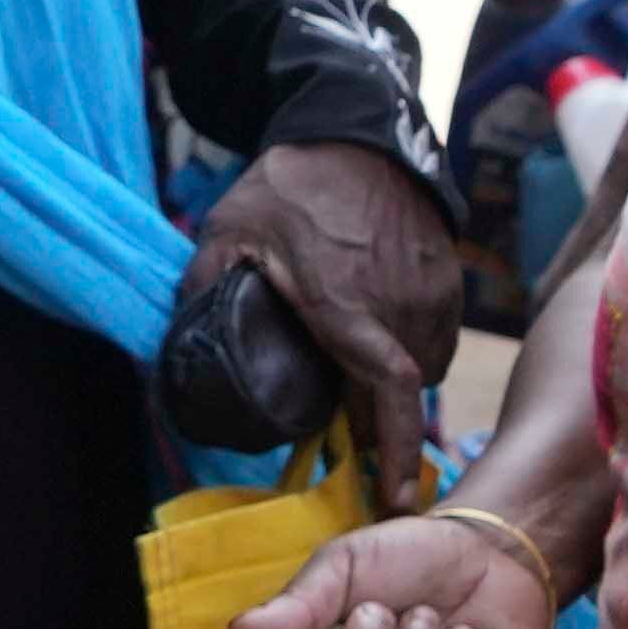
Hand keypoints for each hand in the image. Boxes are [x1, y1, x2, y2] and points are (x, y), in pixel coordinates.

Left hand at [192, 137, 460, 485]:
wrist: (355, 131)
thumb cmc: (289, 185)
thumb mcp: (226, 232)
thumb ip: (202, 290)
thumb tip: (178, 344)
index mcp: (345, 303)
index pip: (387, 388)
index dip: (395, 448)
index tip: (397, 497)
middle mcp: (399, 305)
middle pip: (399, 393)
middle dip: (380, 428)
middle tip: (350, 450)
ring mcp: (432, 293)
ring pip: (422, 369)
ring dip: (393, 389)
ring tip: (355, 389)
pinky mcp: (449, 281)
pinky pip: (436, 339)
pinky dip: (412, 354)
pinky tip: (379, 347)